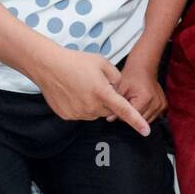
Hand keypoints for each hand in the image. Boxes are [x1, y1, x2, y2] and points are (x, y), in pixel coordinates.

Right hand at [29, 43, 150, 135]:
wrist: (48, 66)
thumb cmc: (76, 61)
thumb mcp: (102, 63)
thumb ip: (117, 78)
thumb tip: (119, 90)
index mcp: (103, 93)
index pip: (124, 110)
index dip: (136, 122)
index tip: (146, 132)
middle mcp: (91, 107)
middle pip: (109, 111)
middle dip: (107, 100)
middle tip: (96, 85)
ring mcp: (78, 113)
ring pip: (95, 113)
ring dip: (94, 104)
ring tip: (82, 87)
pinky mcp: (67, 116)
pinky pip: (81, 114)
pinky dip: (81, 106)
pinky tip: (72, 93)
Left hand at [113, 58, 166, 122]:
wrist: (143, 68)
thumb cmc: (132, 76)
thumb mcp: (120, 89)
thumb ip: (116, 105)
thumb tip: (110, 119)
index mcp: (145, 99)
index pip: (132, 116)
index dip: (124, 112)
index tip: (122, 105)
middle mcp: (156, 103)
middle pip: (140, 119)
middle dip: (132, 114)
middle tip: (128, 102)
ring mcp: (161, 105)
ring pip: (147, 120)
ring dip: (140, 114)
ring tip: (135, 102)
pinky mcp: (164, 106)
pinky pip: (153, 116)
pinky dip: (147, 113)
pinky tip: (142, 104)